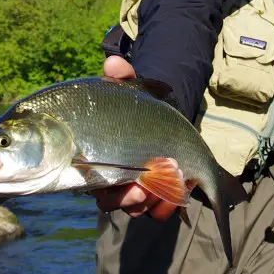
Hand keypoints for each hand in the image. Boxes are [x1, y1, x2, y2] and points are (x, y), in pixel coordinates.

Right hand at [94, 56, 177, 221]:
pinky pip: (159, 209)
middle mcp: (113, 178)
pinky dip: (169, 205)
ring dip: (151, 205)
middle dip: (127, 202)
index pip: (92, 183)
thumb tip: (113, 64)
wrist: (165, 114)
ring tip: (167, 193)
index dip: (106, 189)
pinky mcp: (158, 192)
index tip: (124, 183)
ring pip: (137, 210)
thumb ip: (123, 77)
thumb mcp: (131, 89)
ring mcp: (136, 189)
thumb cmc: (139, 106)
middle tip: (141, 193)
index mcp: (99, 157)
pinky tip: (180, 193)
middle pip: (112, 202)